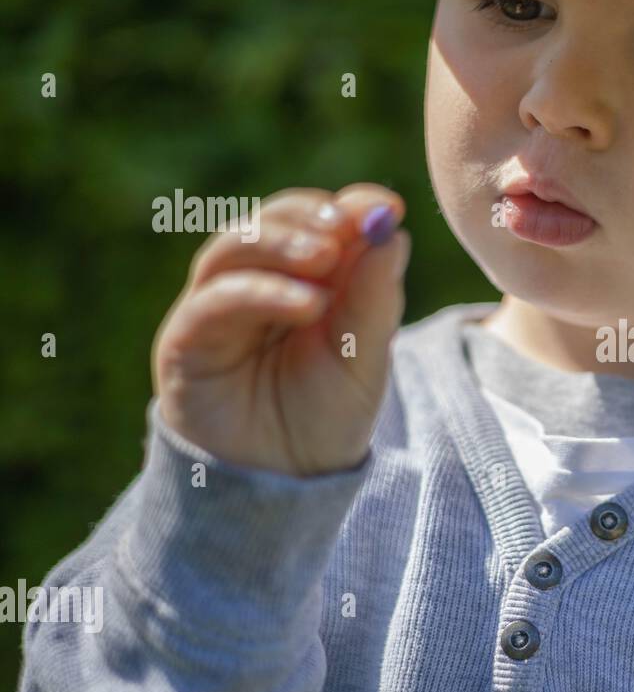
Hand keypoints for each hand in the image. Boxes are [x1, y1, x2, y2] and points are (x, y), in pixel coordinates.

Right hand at [150, 184, 410, 475]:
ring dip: (281, 243)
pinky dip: (260, 291)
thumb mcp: (366, 355)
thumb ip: (375, 293)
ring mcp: (217, 308)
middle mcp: (258, 284)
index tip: (386, 205)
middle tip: (348, 227)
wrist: (285, 486)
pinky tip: (306, 303)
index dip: (349, 208)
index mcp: (307, 280)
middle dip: (310, 218)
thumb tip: (390, 225)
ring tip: (326, 259)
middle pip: (271, 222)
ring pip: (233, 247)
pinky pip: (214, 300)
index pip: (319, 223)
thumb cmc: (326, 418)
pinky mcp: (186, 340)